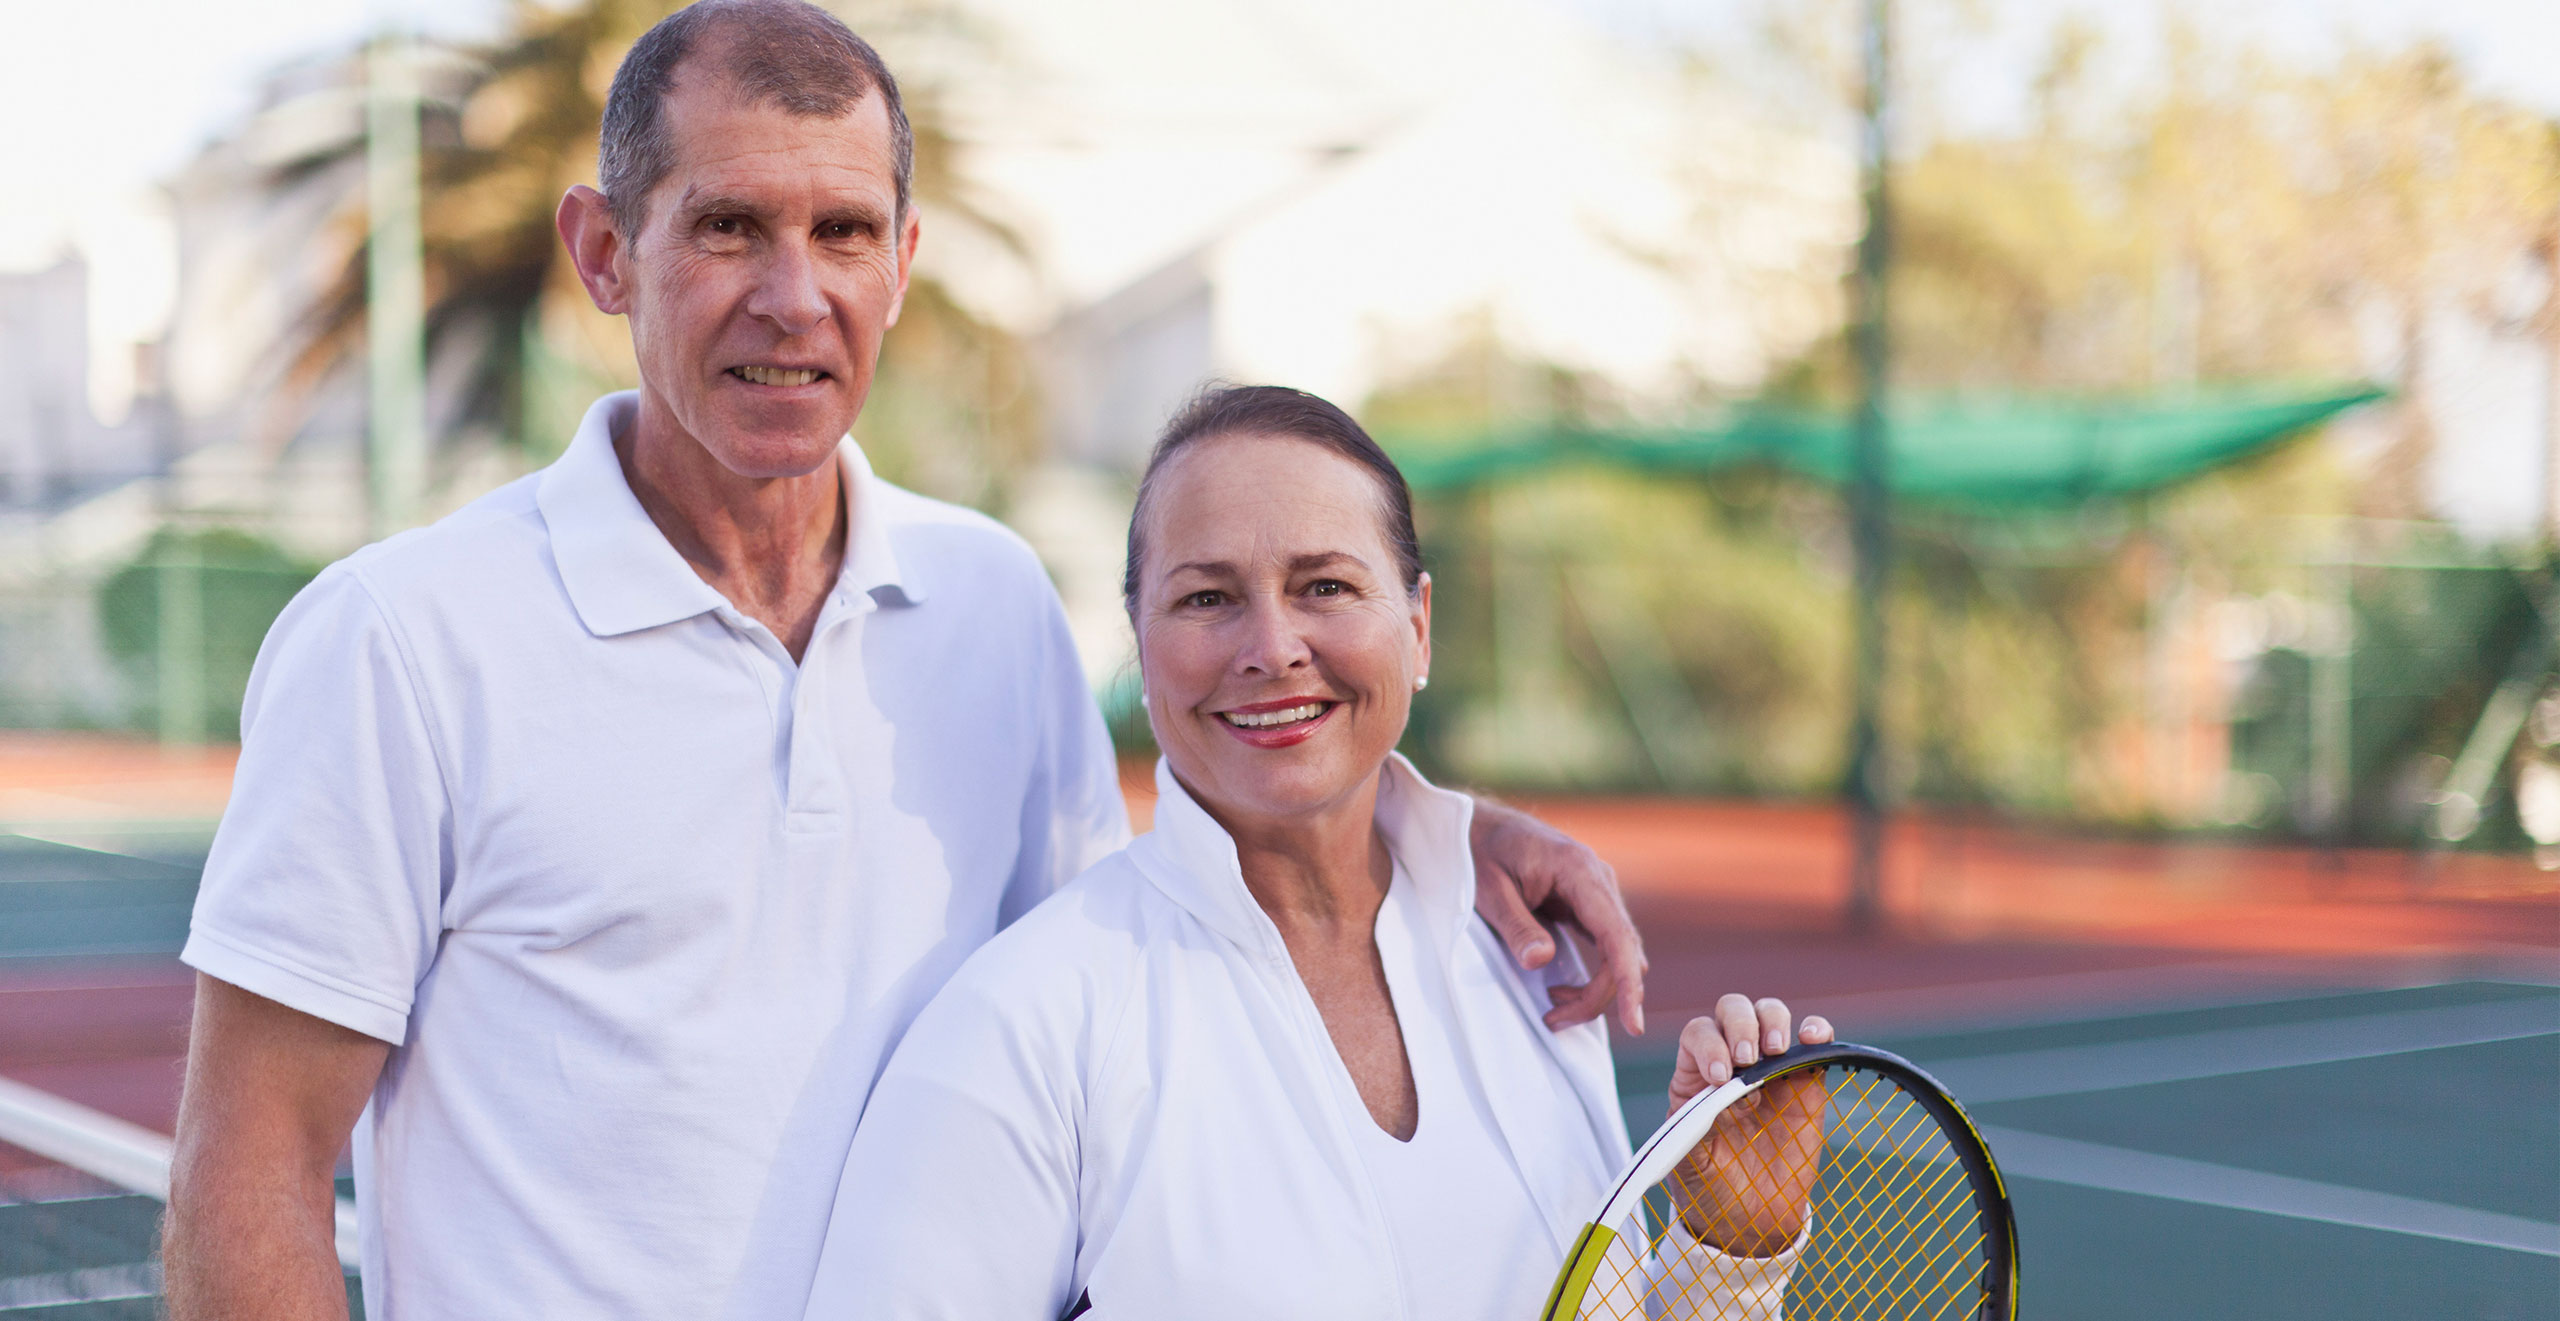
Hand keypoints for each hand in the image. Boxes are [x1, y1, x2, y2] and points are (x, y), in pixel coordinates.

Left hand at [1467, 798, 1647, 1033]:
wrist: (1478, 826)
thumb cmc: (1479, 853)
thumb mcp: (1487, 891)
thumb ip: (1516, 925)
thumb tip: (1541, 962)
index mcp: (1579, 870)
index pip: (1617, 935)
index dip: (1627, 982)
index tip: (1633, 1023)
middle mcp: (1598, 879)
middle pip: (1622, 951)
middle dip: (1597, 996)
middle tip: (1553, 1020)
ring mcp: (1597, 891)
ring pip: (1617, 953)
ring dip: (1594, 989)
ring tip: (1554, 1010)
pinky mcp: (1588, 903)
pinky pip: (1605, 946)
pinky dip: (1593, 974)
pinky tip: (1561, 988)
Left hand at [1664, 997, 1832, 1257]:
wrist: (1752, 1221)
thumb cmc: (1712, 1187)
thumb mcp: (1689, 1165)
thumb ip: (1690, 1134)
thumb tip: (1697, 1108)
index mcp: (1695, 1076)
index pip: (1698, 1035)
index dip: (1709, 1045)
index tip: (1720, 1077)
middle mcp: (1731, 1061)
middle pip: (1732, 1011)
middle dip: (1740, 1025)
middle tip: (1747, 1057)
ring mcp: (1770, 1068)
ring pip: (1769, 1014)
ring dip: (1772, 1020)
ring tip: (1775, 1049)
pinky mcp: (1806, 1081)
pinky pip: (1813, 1041)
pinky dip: (1817, 1029)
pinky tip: (1814, 1037)